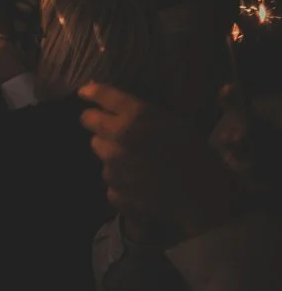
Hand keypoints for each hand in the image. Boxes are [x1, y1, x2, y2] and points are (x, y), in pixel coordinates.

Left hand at [81, 83, 243, 236]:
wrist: (204, 198)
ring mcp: (112, 165)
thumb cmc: (198, 156)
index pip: (103, 96)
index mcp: (138, 116)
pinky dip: (120, 179)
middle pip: (89, 122)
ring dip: (111, 152)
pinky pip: (110, 178)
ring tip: (135, 160)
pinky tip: (139, 183)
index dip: (92, 92)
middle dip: (98, 123)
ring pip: (100, 151)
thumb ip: (143, 115)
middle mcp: (119, 137)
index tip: (84, 92)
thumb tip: (119, 109)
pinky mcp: (113, 189)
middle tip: (112, 128)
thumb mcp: (175, 124)